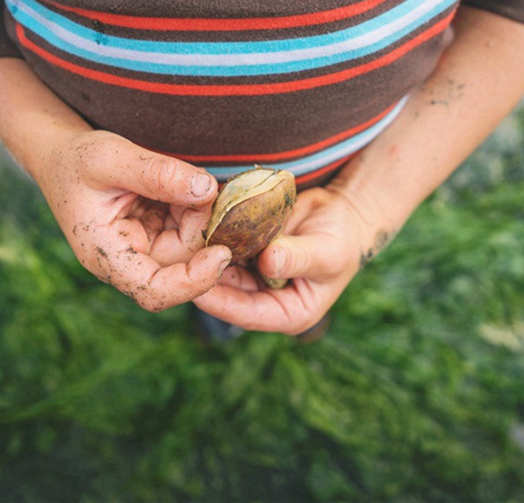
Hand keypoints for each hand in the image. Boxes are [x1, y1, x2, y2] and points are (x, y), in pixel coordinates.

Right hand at [35, 129, 232, 310]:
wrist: (61, 155)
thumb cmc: (76, 160)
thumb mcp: (110, 158)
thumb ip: (157, 173)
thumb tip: (206, 189)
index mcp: (106, 257)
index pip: (155, 292)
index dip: (194, 282)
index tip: (223, 253)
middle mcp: (128, 261)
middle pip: (183, 262)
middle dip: (199, 223)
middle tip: (203, 183)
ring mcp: (145, 249)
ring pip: (191, 244)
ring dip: (199, 211)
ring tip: (185, 177)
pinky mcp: (157, 234)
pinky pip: (188, 228)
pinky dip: (194, 205)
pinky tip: (183, 183)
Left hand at [193, 185, 386, 334]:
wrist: (343, 211)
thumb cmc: (343, 238)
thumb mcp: (326, 251)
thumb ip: (298, 257)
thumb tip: (269, 261)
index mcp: (288, 313)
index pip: (247, 314)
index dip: (221, 303)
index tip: (197, 290)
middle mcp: (266, 298)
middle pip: (229, 293)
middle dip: (206, 276)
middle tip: (180, 262)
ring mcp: (254, 275)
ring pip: (222, 269)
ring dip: (205, 255)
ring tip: (182, 242)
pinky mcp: (247, 251)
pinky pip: (225, 246)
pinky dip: (214, 236)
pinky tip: (196, 224)